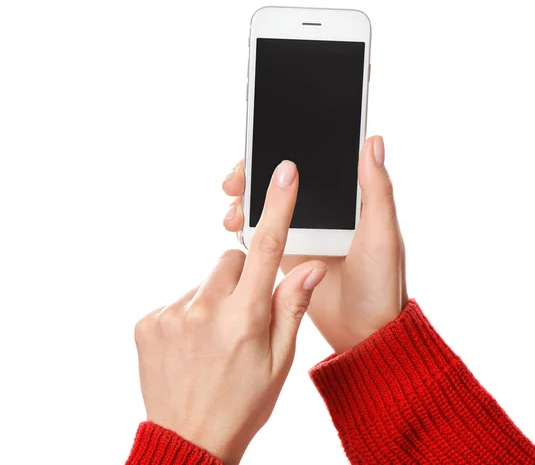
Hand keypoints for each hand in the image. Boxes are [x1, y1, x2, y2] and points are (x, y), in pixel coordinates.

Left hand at [135, 161, 326, 464]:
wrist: (189, 440)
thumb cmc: (243, 403)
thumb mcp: (280, 362)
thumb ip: (291, 308)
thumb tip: (308, 269)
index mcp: (245, 319)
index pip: (267, 250)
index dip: (277, 206)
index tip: (283, 172)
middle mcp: (205, 311)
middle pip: (230, 260)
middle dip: (242, 278)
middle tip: (243, 316)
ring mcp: (172, 315)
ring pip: (204, 282)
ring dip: (214, 298)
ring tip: (214, 338)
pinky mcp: (148, 322)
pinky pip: (178, 299)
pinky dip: (188, 313)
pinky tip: (191, 345)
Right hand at [222, 136, 407, 354]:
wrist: (364, 332)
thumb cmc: (382, 282)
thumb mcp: (382, 233)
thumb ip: (376, 189)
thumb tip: (373, 141)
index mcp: (346, 197)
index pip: (311, 161)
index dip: (283, 148)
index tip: (260, 148)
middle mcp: (322, 208)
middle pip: (280, 179)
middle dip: (252, 173)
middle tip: (235, 183)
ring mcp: (302, 230)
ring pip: (266, 202)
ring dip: (244, 199)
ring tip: (234, 212)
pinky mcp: (287, 252)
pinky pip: (261, 232)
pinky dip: (245, 225)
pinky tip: (235, 228)